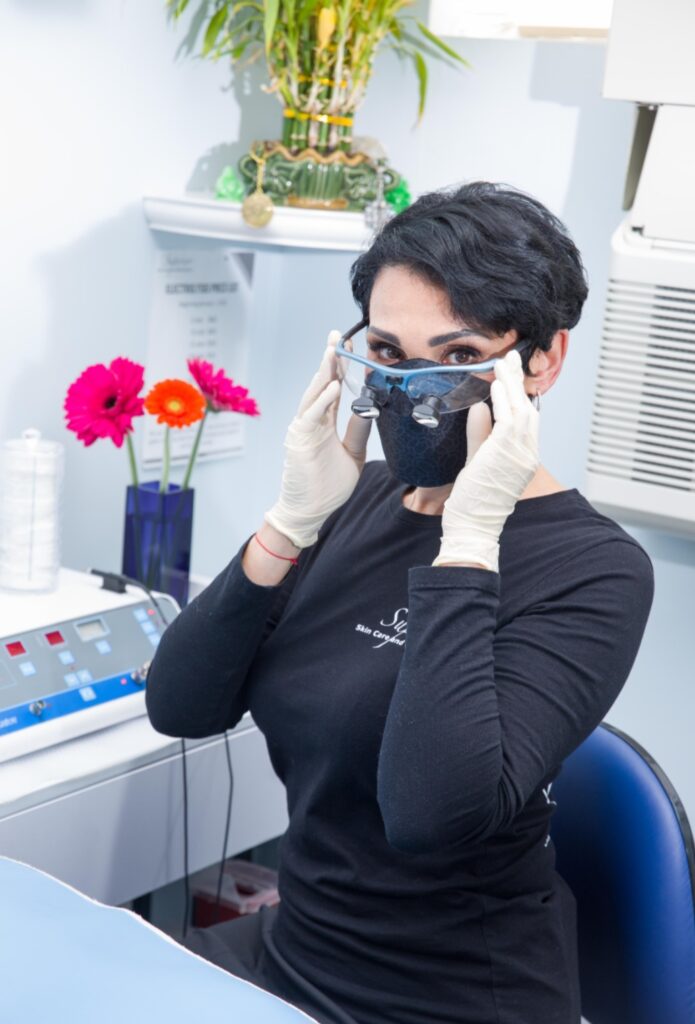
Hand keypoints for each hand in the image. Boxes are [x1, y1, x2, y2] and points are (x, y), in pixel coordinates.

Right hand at [264, 330, 371, 548]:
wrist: (309, 511)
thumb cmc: (327, 486)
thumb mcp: (352, 454)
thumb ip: (358, 431)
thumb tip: (370, 408)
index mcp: (324, 423)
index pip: (333, 388)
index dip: (340, 368)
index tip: (348, 347)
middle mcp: (312, 421)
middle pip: (321, 384)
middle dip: (329, 359)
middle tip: (337, 335)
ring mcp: (304, 429)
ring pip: (313, 394)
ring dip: (323, 372)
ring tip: (332, 350)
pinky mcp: (300, 441)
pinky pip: (311, 416)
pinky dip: (321, 400)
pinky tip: (331, 386)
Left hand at [432, 349, 539, 572]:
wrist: (474, 525)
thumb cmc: (474, 502)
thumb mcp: (478, 461)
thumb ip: (480, 434)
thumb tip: (480, 407)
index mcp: (523, 457)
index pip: (526, 419)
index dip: (520, 395)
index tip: (513, 376)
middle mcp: (527, 454)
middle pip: (528, 409)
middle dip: (519, 382)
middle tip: (511, 358)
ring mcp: (520, 453)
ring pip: (520, 409)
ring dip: (511, 384)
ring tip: (503, 363)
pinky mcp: (507, 452)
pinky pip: (507, 419)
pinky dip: (502, 400)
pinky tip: (495, 384)